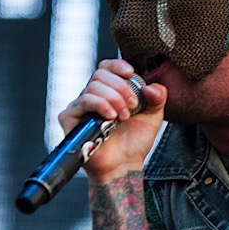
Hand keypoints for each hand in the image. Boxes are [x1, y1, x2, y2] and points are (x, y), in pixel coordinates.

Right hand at [58, 58, 167, 182]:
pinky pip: (82, 101)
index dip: (117, 65)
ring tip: (124, 116)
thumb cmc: (135, 141)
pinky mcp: (70, 118)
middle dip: (121, 87)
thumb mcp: (153, 115)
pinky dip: (100, 105)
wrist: (124, 164)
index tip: (131, 73)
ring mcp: (80, 106)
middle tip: (132, 105)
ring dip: (113, 98)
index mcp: (110, 91)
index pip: (107, 67)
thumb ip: (158, 97)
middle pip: (100, 74)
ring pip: (93, 86)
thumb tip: (151, 86)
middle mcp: (93, 96)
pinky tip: (111, 117)